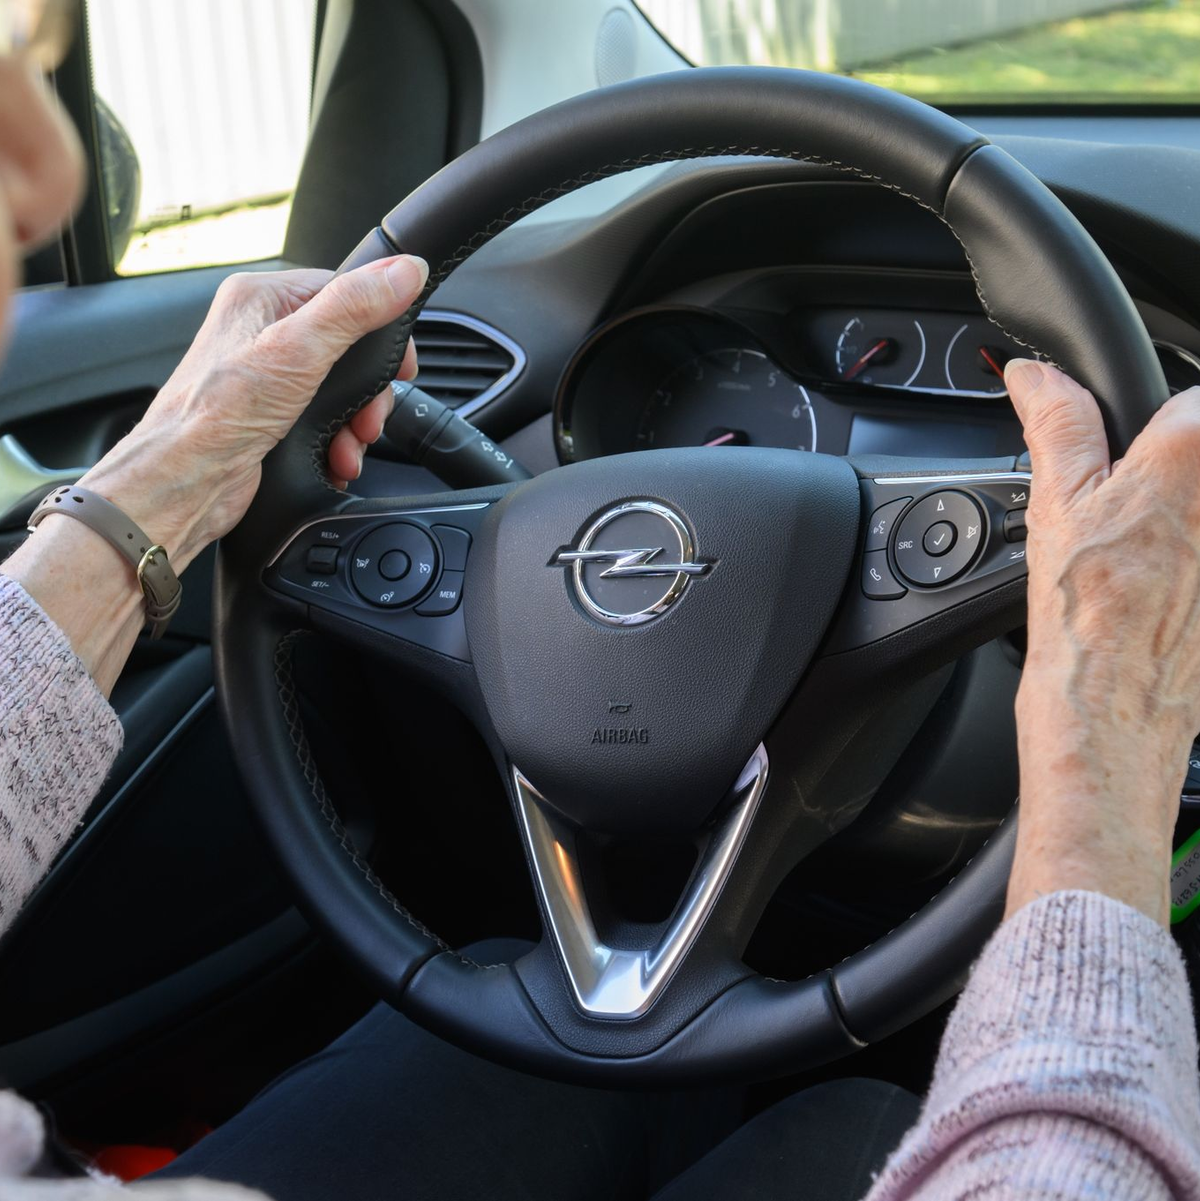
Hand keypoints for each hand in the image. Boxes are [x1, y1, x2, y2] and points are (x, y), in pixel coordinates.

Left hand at [77, 254, 426, 570]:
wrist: (184, 484)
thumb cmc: (216, 417)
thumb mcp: (299, 351)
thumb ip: (354, 308)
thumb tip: (403, 271)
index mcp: (260, 298)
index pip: (343, 292)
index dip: (379, 327)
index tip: (399, 362)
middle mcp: (261, 333)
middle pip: (348, 347)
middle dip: (368, 390)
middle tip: (370, 415)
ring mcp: (266, 377)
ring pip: (339, 389)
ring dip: (355, 423)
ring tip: (350, 444)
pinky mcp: (272, 417)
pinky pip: (324, 421)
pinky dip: (338, 443)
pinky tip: (335, 458)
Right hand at [1004, 358, 1199, 924]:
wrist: (1112, 725)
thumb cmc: (1085, 628)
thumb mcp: (1058, 508)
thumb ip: (1058, 425)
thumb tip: (1037, 376)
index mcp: (1191, 456)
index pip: (1188, 400)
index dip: (1147, 426)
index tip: (1116, 460)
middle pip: (1195, 458)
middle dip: (1163, 479)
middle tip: (1126, 523)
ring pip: (1194, 515)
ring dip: (1173, 525)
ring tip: (1140, 567)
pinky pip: (1195, 561)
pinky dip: (1180, 567)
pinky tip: (1160, 599)